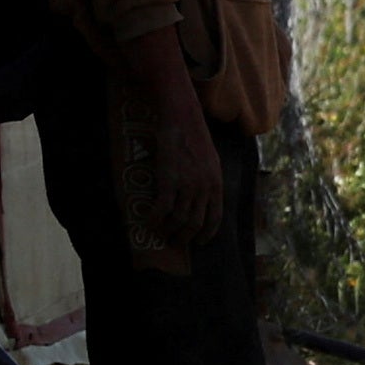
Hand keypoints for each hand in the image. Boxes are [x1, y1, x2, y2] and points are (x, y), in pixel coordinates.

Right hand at [144, 108, 224, 249]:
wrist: (184, 121)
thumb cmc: (196, 140)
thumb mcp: (212, 163)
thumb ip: (209, 182)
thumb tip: (203, 199)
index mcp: (217, 185)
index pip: (215, 218)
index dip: (206, 234)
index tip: (198, 242)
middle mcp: (204, 189)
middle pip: (195, 224)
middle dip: (184, 237)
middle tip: (174, 242)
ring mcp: (187, 186)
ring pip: (178, 220)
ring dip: (167, 231)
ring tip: (159, 234)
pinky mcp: (169, 181)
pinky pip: (161, 210)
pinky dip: (154, 220)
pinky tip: (147, 223)